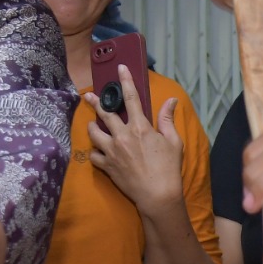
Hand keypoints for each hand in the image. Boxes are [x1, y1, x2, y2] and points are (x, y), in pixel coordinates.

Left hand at [85, 73, 184, 216]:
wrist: (157, 195)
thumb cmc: (169, 168)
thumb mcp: (174, 141)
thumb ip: (167, 119)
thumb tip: (171, 100)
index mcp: (140, 127)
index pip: (131, 98)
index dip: (125, 80)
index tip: (120, 68)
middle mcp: (122, 136)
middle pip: (105, 113)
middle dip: (96, 101)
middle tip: (88, 95)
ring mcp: (112, 151)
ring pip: (94, 133)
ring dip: (92, 126)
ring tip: (91, 124)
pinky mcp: (107, 166)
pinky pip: (94, 155)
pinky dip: (95, 151)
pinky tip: (98, 150)